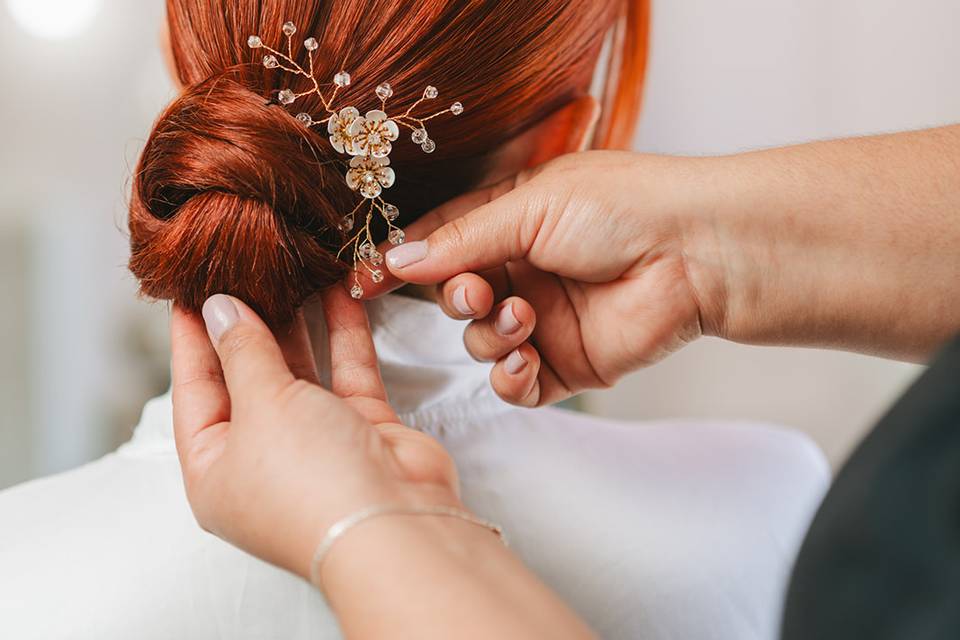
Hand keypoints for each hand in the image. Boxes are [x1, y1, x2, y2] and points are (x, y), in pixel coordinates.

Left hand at [171, 286, 459, 579]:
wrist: (394, 525)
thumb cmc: (309, 483)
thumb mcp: (260, 407)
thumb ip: (242, 352)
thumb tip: (220, 310)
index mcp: (215, 470)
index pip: (194, 391)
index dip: (192, 338)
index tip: (190, 288)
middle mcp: (263, 458)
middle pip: (246, 378)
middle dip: (246, 324)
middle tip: (243, 268)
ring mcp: (315, 444)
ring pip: (300, 372)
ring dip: (296, 323)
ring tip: (287, 270)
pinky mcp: (363, 431)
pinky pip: (347, 373)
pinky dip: (343, 334)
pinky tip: (338, 290)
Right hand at [356, 151, 714, 405]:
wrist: (695, 253)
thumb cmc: (621, 208)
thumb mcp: (530, 207)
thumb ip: (462, 240)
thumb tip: (398, 260)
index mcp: (512, 222)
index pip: (441, 245)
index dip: (402, 264)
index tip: (361, 282)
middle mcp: (523, 272)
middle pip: (455, 299)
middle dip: (456, 301)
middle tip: (475, 293)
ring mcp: (544, 321)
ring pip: (481, 344)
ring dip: (491, 336)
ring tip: (525, 317)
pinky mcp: (567, 364)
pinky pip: (515, 386)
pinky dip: (510, 380)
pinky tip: (528, 360)